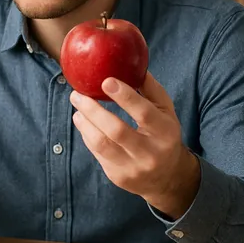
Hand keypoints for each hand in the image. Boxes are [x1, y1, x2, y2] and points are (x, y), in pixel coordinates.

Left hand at [69, 71, 199, 219]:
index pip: (144, 112)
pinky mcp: (118, 176)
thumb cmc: (163, 135)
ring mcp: (133, 168)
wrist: (167, 178)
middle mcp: (150, 153)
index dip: (125, 96)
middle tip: (77, 94)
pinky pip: (97, 153)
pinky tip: (83, 123)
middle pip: (117, 130)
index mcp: (165, 132)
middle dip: (93, 110)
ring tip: (77, 109)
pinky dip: (88, 135)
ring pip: (102, 144)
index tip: (106, 80)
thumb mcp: (166, 111)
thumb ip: (150, 88)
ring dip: (85, 123)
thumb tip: (130, 64)